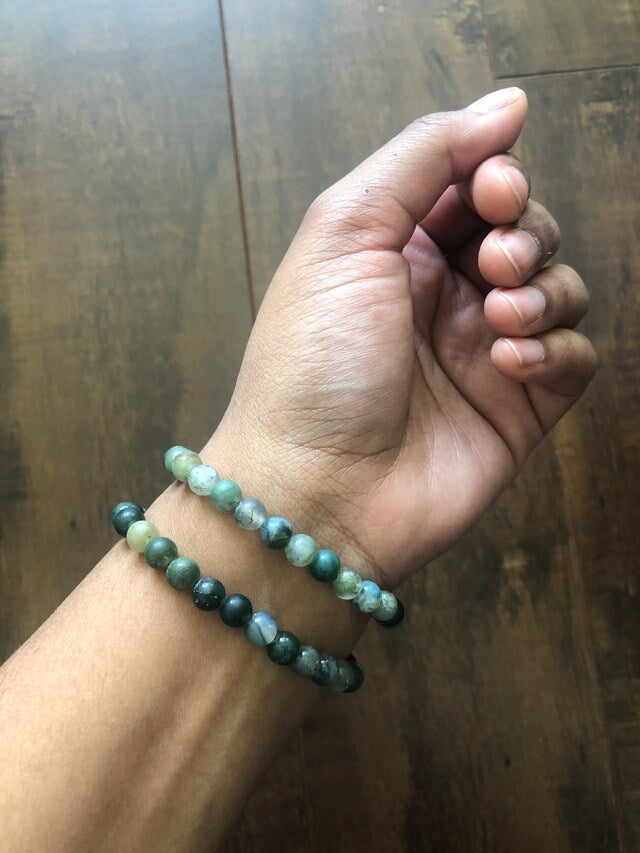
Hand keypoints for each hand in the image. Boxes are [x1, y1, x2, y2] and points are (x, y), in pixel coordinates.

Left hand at [210, 88, 596, 588]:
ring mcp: (481, 354)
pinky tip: (510, 362)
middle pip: (524, 231)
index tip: (493, 190)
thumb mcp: (345, 233)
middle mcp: (441, 298)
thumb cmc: (311, 365)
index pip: (472, 185)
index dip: (496, 175)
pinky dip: (556, 349)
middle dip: (523, 232)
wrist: (314, 491)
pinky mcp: (517, 408)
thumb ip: (422, 158)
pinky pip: (574, 357)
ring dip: (544, 289)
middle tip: (492, 261)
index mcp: (394, 250)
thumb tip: (507, 105)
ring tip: (500, 316)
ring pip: (559, 288)